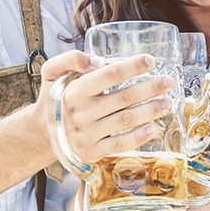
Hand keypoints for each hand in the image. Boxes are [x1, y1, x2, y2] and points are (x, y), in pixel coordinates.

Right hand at [41, 50, 173, 164]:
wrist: (41, 132)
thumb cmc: (55, 98)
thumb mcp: (52, 72)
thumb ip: (71, 59)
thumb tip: (99, 61)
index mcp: (73, 90)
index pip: (109, 75)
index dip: (132, 66)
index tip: (150, 60)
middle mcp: (80, 113)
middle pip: (123, 97)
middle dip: (150, 88)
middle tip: (168, 81)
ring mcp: (86, 134)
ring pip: (125, 120)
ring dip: (151, 111)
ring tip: (167, 102)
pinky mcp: (91, 151)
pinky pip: (120, 144)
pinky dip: (139, 136)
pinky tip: (153, 127)